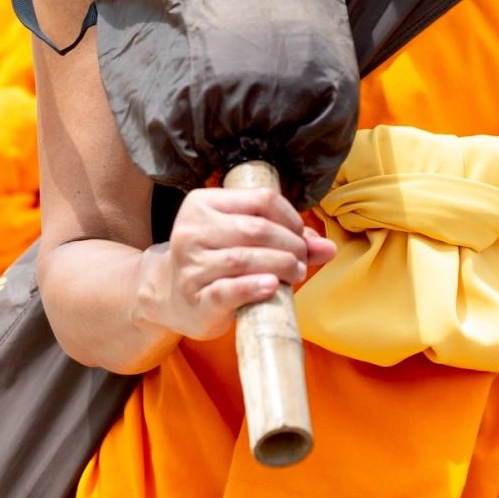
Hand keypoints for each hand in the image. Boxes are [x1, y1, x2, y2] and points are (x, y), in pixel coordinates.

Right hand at [137, 184, 334, 342]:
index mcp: (203, 203)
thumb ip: (284, 238)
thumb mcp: (241, 239)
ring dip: (280, 265)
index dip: (291, 217)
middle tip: (303, 259)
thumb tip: (329, 248)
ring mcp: (191, 264)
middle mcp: (192, 230)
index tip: (301, 236)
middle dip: (290, 244)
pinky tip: (272, 286)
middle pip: (256, 229)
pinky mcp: (196, 297)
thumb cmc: (214, 261)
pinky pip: (229, 289)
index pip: (261, 199)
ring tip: (295, 273)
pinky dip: (255, 287)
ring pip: (244, 258)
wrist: (169, 295)